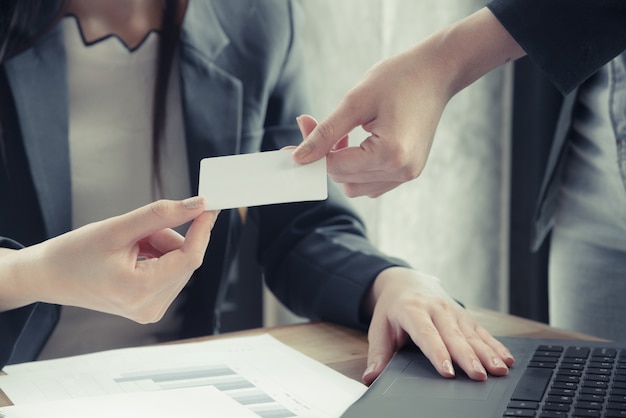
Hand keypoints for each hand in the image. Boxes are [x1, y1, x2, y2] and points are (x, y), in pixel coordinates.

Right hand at [1, 197, 217, 322]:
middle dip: (167, 237)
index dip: (201, 230)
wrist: (48, 276)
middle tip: (138, 230)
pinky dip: (158, 257)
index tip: (208, 206)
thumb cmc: (74, 253)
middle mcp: (150, 308)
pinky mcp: (149, 308)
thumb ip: (161, 215)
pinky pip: (170, 273)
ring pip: (178, 264)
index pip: (190, 258)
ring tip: (128, 246)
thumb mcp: (118, 228)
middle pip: (184, 259)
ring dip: (161, 246)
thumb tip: (197, 206)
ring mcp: (150, 311)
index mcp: (140, 291)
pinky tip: (132, 256)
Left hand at [293, 44, 447, 197]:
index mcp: (391, 154)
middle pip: (343, 179)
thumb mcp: (355, 101)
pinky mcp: (409, 172)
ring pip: (355, 186)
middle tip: (313, 124)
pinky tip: (358, 144)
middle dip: (325, 156)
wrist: (437, 73)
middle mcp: (402, 171)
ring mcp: (408, 175)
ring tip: (344, 133)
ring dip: (341, 165)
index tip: (295, 138)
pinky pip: (371, 183)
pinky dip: (357, 169)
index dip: (311, 153)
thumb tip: (299, 157)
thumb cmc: (399, 79)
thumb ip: (325, 132)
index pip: (336, 167)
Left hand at [362, 267, 514, 383]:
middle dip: (467, 357)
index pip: (426, 334)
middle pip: (453, 335)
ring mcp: (453, 310)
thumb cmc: (392, 308)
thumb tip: (370, 377)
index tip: (447, 372)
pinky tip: (506, 358)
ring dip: (487, 352)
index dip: (437, 353)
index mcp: (411, 310)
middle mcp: (435, 308)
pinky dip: (495, 344)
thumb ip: (378, 353)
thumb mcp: (379, 327)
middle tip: (479, 376)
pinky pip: (482, 331)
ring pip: (471, 333)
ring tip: (499, 370)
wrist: (406, 280)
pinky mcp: (465, 315)